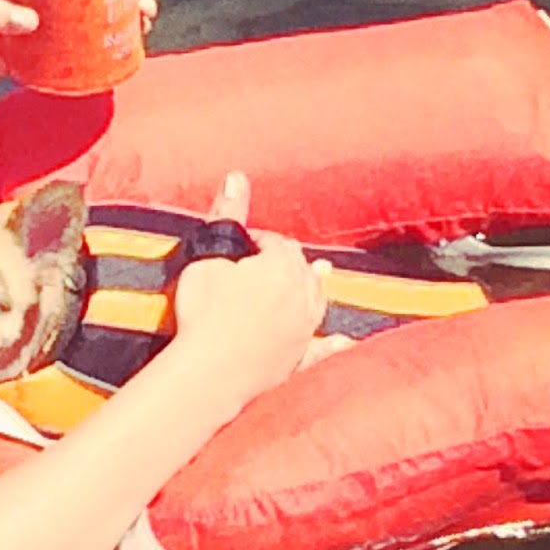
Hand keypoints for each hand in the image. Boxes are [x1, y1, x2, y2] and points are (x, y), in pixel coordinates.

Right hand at [171, 172, 326, 401]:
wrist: (212, 372)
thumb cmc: (205, 314)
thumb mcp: (208, 259)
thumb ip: (226, 216)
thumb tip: (237, 177)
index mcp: (282, 267)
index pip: (275, 243)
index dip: (257, 241)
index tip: (239, 245)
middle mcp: (303, 296)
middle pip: (301, 270)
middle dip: (288, 261)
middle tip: (271, 259)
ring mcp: (304, 330)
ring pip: (316, 301)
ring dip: (317, 286)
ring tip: (321, 274)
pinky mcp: (298, 360)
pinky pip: (321, 350)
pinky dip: (332, 344)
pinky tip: (343, 342)